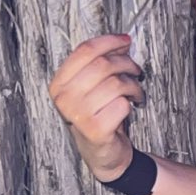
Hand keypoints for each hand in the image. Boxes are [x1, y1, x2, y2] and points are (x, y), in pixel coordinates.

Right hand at [48, 32, 143, 180]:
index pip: (84, 51)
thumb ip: (100, 64)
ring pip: (116, 84)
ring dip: (133, 86)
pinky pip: (122, 104)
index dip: (109, 42)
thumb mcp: (91, 87)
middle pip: (103, 64)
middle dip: (126, 64)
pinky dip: (131, 104)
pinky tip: (130, 108)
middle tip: (136, 71)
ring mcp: (78, 115)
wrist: (102, 154)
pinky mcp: (95, 129)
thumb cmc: (97, 116)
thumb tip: (122, 42)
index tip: (126, 41)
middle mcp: (64, 99)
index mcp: (59, 84)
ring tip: (136, 92)